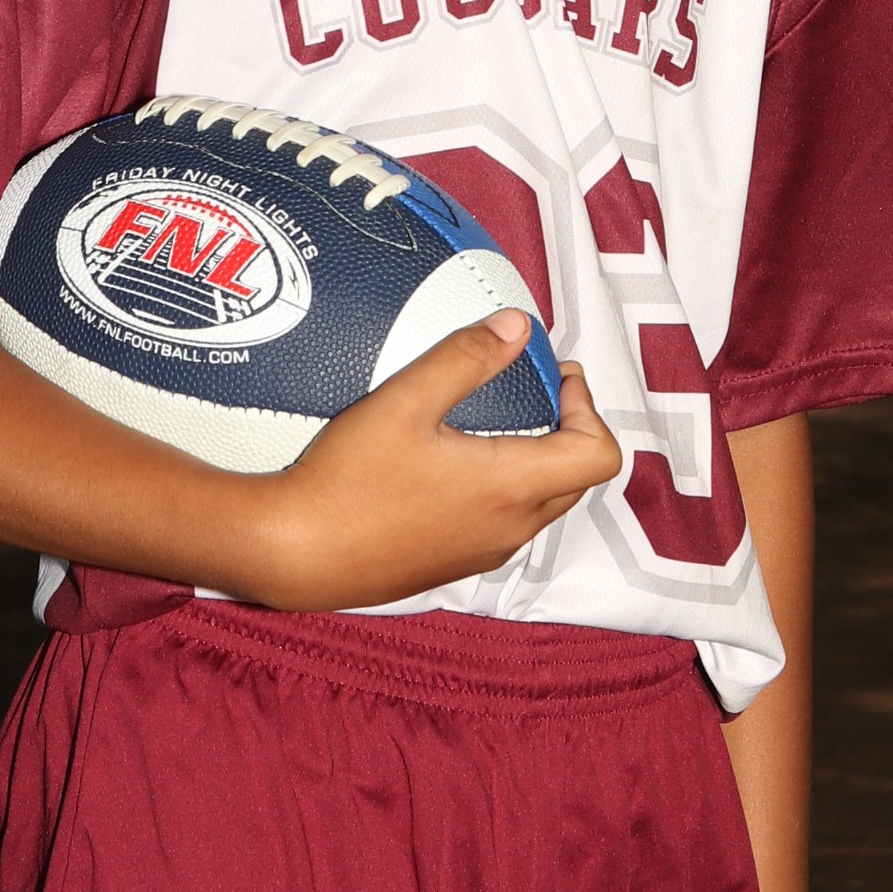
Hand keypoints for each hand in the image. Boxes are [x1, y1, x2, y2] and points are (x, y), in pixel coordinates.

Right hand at [241, 311, 622, 613]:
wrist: (295, 552)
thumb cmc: (346, 481)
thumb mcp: (405, 401)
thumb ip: (466, 358)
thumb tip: (515, 327)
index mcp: (510, 488)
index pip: (598, 455)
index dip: (588, 409)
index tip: (553, 380)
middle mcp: (509, 528)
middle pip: (576, 478)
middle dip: (567, 429)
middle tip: (532, 391)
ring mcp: (483, 551)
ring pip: (542, 503)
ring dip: (536, 461)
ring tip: (492, 422)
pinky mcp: (455, 564)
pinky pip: (505, 523)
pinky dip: (504, 489)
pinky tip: (452, 463)